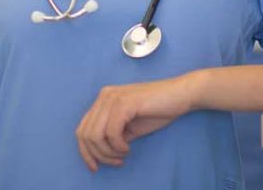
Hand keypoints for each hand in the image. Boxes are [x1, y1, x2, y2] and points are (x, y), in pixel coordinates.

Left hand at [76, 75, 194, 171]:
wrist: (180, 96)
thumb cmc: (158, 110)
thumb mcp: (129, 126)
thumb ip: (113, 135)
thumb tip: (100, 153)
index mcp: (103, 100)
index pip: (82, 129)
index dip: (86, 152)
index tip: (95, 167)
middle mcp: (104, 96)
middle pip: (85, 134)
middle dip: (99, 155)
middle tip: (117, 162)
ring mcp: (113, 97)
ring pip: (95, 135)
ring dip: (108, 152)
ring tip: (123, 155)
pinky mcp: (124, 102)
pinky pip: (111, 132)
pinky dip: (118, 145)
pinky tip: (128, 147)